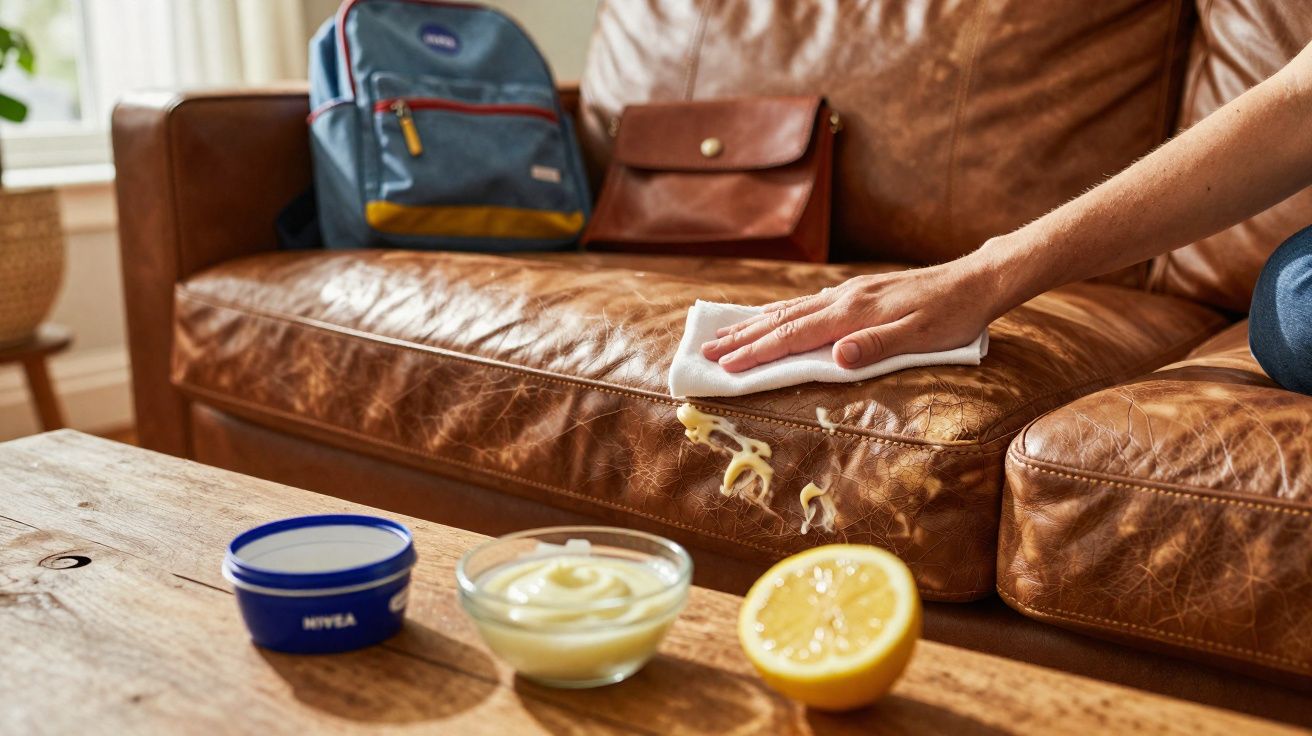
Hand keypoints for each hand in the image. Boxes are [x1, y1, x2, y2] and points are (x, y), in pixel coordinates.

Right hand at [700, 261, 1000, 372]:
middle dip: (740, 338)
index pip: (792, 336)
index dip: (756, 353)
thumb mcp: (920, 337)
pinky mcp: (856, 292)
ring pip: (789, 309)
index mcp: (852, 314)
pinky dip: (778, 313)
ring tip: (724, 334)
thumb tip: (836, 358)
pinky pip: (805, 303)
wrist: (974, 282)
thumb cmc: (951, 317)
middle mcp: (842, 299)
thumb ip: (877, 347)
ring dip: (753, 324)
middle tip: (705, 352)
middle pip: (780, 320)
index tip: (724, 367)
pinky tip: (772, 318)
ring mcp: (848, 293)